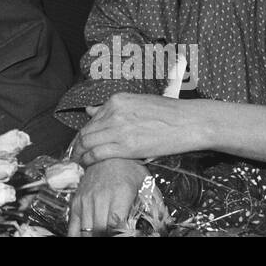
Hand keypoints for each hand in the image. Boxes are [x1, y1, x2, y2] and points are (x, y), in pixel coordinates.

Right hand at [68, 158, 149, 236]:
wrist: (108, 153)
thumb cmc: (130, 170)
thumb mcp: (147, 185)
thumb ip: (156, 207)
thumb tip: (165, 225)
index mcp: (120, 194)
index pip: (117, 226)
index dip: (120, 235)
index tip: (125, 235)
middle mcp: (100, 197)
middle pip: (100, 230)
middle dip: (107, 237)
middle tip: (114, 236)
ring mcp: (86, 199)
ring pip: (86, 230)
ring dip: (93, 236)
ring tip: (102, 237)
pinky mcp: (77, 201)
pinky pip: (73, 225)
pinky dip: (77, 235)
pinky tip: (86, 236)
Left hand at [75, 93, 205, 165]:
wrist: (190, 122)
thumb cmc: (169, 113)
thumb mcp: (138, 103)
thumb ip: (113, 108)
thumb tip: (90, 110)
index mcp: (117, 100)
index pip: (92, 118)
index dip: (85, 131)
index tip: (83, 140)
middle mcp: (114, 112)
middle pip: (86, 130)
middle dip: (78, 144)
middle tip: (75, 153)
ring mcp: (118, 129)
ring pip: (88, 142)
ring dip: (80, 153)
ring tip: (78, 161)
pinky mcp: (126, 146)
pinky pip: (98, 154)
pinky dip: (88, 160)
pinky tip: (87, 165)